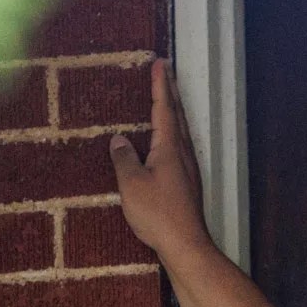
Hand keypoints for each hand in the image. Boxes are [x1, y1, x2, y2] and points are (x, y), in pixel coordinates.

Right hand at [110, 59, 212, 262]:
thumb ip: (124, 159)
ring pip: (180, 131)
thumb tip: (119, 140)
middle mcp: (182, 153)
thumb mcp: (131, 184)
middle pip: (177, 115)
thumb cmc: (157, 214)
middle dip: (170, 92)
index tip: (160, 63)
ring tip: (166, 99)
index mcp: (169, 148)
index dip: (160, 85)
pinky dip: (172, 132)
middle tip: (165, 71)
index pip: (164, 108)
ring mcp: (187, 169)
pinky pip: (178, 147)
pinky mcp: (186, 183)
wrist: (185, 244)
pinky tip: (167, 140)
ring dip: (173, 111)